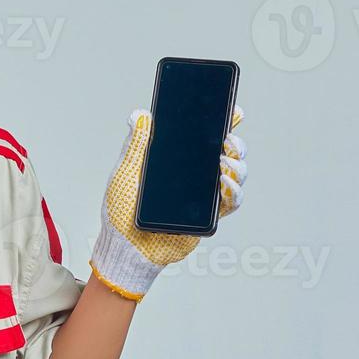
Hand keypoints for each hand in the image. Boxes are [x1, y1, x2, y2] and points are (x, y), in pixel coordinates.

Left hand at [88, 105, 247, 300]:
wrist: (124, 247)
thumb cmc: (121, 211)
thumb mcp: (125, 172)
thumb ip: (135, 145)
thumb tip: (140, 114)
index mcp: (177, 162)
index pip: (203, 139)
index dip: (222, 124)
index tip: (234, 111)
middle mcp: (194, 176)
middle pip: (228, 154)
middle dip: (236, 144)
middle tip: (227, 140)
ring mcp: (203, 196)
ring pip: (235, 175)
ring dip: (237, 165)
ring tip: (223, 162)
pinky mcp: (208, 216)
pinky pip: (231, 202)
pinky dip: (234, 190)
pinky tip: (225, 182)